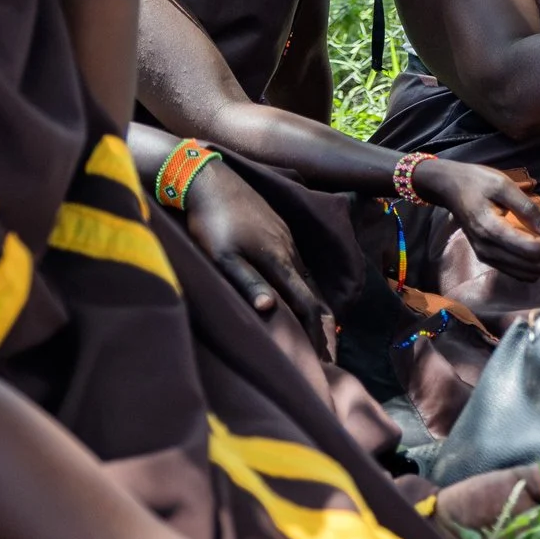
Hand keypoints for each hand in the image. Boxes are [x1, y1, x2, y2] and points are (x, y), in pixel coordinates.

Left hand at [183, 160, 327, 348]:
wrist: (212, 179)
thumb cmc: (212, 223)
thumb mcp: (223, 257)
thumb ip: (247, 283)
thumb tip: (269, 310)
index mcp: (279, 262)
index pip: (308, 305)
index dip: (318, 333)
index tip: (325, 359)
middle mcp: (290, 252)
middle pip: (314, 294)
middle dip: (323, 326)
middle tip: (328, 353)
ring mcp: (286, 239)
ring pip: (306, 279)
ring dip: (313, 306)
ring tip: (314, 331)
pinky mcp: (279, 230)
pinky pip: (298, 265)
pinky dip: (302, 287)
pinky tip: (296, 293)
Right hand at [413, 158, 539, 283]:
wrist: (449, 187)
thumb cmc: (476, 181)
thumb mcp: (503, 184)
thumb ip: (527, 207)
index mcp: (491, 230)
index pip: (532, 250)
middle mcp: (488, 250)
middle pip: (532, 266)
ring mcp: (486, 257)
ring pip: (527, 273)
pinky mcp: (488, 258)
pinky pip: (518, 271)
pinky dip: (537, 263)